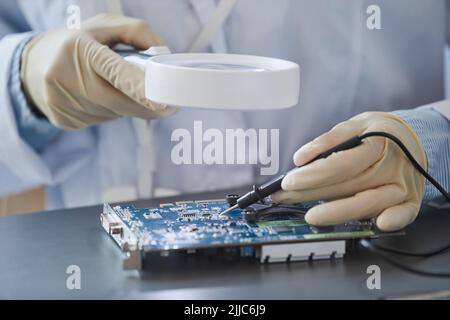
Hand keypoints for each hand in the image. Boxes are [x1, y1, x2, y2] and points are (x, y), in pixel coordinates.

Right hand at [21, 14, 176, 129]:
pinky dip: (111, 111)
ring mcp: (63, 102)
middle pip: (119, 102)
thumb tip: (165, 57)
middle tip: (169, 106)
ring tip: (117, 88)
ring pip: (114, 113)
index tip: (159, 103)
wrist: (34, 65)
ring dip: (127, 105)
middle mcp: (67, 77)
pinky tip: (101, 98)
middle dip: (147, 106)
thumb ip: (138, 33)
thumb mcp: (105, 26)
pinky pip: (102, 120)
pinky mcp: (64, 120)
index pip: (113, 71)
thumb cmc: (78, 42)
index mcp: (79, 48)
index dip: (137, 88)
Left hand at [271, 112, 426, 231]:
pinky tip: (378, 224)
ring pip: (367, 204)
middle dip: (310, 195)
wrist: (413, 138)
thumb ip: (327, 141)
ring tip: (310, 216)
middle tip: (284, 197)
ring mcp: (402, 185)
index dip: (312, 176)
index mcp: (376, 143)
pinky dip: (392, 220)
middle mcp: (391, 166)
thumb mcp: (354, 125)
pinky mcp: (410, 201)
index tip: (288, 182)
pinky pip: (404, 214)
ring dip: (336, 213)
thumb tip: (301, 158)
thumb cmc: (378, 133)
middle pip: (347, 187)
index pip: (340, 165)